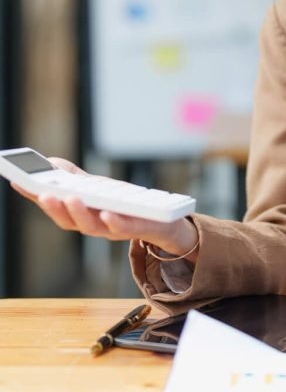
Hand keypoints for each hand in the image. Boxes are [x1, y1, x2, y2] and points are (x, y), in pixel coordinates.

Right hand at [12, 157, 198, 259]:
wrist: (163, 220)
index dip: (34, 195)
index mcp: (81, 214)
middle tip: (43, 194)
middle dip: (54, 208)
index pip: (54, 206)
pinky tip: (107, 213)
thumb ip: (74, 177)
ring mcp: (113, 229)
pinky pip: (123, 228)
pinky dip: (113, 222)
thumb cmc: (123, 204)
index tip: (16, 180)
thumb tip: (50, 162)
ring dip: (79, 214)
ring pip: (91, 227)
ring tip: (71, 198)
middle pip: (68, 221)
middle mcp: (93, 224)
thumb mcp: (97, 186)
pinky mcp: (136, 229)